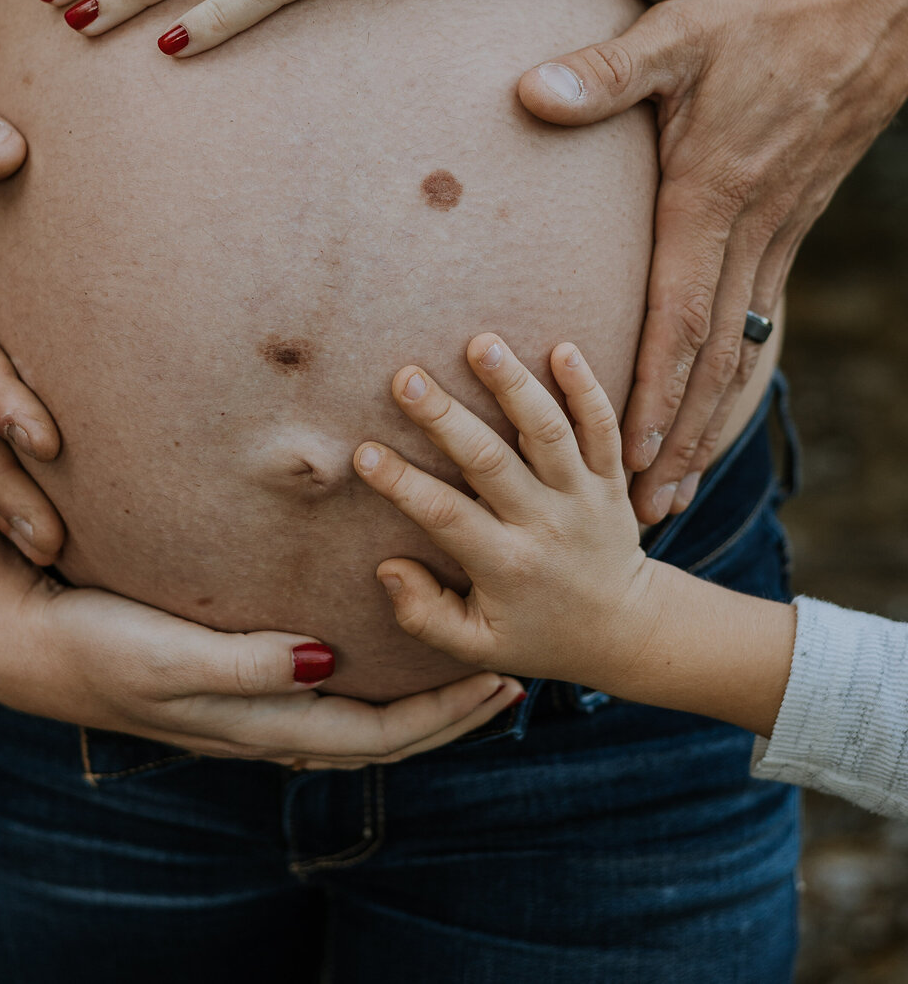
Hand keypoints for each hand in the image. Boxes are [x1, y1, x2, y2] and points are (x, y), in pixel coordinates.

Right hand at [0, 565, 518, 769]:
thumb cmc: (94, 643)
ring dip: (412, 696)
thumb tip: (327, 662)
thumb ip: (242, 664)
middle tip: (509, 672)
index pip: (374, 735)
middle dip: (446, 712)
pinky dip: (364, 673)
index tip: (500, 679)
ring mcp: (243, 704)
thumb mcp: (166, 657)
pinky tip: (372, 639)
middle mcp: (259, 722)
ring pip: (351, 716)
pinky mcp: (226, 675)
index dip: (441, 716)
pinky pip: (318, 687)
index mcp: (255, 723)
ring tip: (459, 657)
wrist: (25, 643)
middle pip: (377, 734)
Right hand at [352, 334, 650, 685]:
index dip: (403, 484)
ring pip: (550, 434)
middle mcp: (545, 524)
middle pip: (491, 463)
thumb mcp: (478, 646)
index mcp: (506, 565)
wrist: (626, 630)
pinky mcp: (614, 478)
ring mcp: (582, 496)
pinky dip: (587, 389)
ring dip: (515, 386)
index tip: (363, 452)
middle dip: (446, 418)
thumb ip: (425, 616)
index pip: (446, 517)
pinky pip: (605, 429)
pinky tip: (563, 347)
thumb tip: (386, 568)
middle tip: (406, 376)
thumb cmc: (538, 633)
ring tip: (482, 343)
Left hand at [516, 0, 907, 521]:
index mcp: (711, 194)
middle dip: (679, 439)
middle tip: (645, 510)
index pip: (678, 316)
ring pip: (746, 351)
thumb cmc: (763, 16)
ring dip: (712, 423)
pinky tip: (723, 403)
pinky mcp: (791, 225)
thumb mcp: (677, 33)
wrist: (871, 10)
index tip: (627, 456)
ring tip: (682, 485)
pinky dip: (743, 376)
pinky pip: (766, 321)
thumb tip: (531, 92)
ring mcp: (779, 234)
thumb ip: (605, 72)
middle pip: (714, 359)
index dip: (651, 391)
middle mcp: (750, 230)